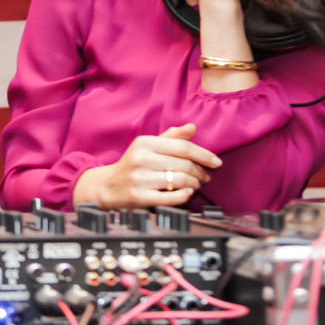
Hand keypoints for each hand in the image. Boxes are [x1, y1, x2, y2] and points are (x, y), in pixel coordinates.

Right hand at [73, 123, 221, 209]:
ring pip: (180, 181)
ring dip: (194, 184)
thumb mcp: (147, 146)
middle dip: (200, 172)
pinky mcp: (139, 197)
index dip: (204, 155)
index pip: (183, 147)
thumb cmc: (132, 165)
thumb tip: (193, 127)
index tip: (216, 162)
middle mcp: (141, 159)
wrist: (107, 186)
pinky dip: (184, 196)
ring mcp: (140, 178)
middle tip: (205, 177)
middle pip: (184, 165)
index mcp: (145, 143)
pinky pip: (171, 197)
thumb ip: (171, 137)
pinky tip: (187, 193)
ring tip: (195, 185)